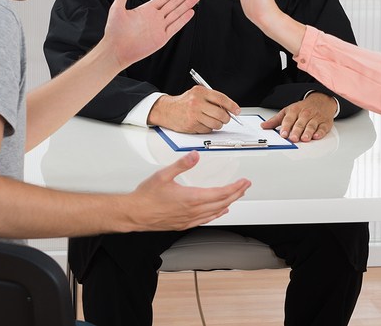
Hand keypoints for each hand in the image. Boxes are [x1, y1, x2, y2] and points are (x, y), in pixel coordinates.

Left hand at [104, 0, 199, 69]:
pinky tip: (190, 12)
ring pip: (177, 12)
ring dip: (187, 4)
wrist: (116, 50)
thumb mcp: (117, 9)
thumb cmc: (115, 32)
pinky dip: (183, 19)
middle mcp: (155, 17)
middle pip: (174, 3)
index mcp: (146, 9)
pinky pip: (175, 27)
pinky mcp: (162, 37)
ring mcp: (159, 27)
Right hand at [129, 151, 250, 230]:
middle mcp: (193, 211)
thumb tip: (195, 156)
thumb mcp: (163, 175)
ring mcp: (189, 219)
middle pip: (222, 203)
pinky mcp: (184, 224)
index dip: (235, 188)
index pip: (220, 193)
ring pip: (215, 212)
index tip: (243, 182)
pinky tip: (219, 212)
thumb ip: (181, 164)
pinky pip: (205, 220)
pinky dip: (216, 214)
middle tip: (245, 187)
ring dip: (229, 203)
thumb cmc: (146, 197)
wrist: (135, 214)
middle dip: (236, 194)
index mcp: (191, 198)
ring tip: (236, 196)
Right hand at [148, 87, 241, 133]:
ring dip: (218, 124)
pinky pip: (207, 130)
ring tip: (213, 121)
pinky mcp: (191, 125)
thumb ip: (212, 98)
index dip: (232, 106)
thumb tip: (229, 108)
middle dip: (226, 118)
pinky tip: (202, 123)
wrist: (167, 110)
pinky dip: (208, 128)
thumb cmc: (184, 102)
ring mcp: (194, 115)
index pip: (221, 99)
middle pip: (220, 114)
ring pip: (216, 124)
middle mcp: (196, 102)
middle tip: (225, 118)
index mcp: (200, 92)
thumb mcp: (197, 93)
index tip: (237, 111)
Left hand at [262, 93, 336, 142]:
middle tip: (293, 138)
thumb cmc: (303, 108)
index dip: (286, 127)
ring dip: (308, 132)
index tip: (283, 134)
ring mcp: (315, 118)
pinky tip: (317, 136)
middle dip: (297, 131)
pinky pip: (323, 127)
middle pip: (300, 123)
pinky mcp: (325, 122)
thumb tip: (264, 126)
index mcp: (295, 110)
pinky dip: (320, 132)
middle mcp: (305, 114)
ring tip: (305, 138)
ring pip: (311, 125)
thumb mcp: (288, 111)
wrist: (321, 100)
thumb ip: (276, 120)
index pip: (289, 119)